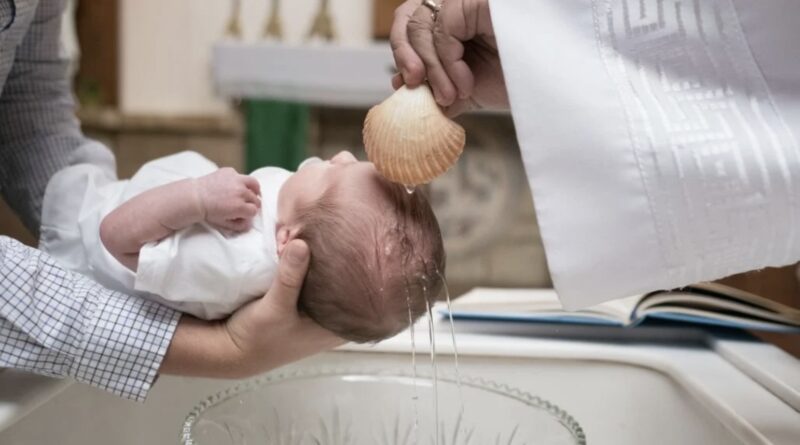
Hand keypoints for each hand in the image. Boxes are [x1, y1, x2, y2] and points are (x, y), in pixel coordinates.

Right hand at [160, 240, 343, 377]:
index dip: (360, 271)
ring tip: (318, 234)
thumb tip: (302, 243)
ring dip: (318, 260)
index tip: (354, 245)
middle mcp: (332, 319)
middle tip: (336, 233)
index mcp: (337, 328)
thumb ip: (290, 278)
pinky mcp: (300, 302)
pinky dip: (305, 264)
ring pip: (326, 278)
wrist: (230, 349)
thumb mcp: (276, 308)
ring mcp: (316, 311)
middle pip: (344, 283)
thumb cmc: (258, 338)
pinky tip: (301, 244)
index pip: (360, 294)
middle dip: (338, 260)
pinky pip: (309, 278)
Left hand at [196, 168, 260, 231]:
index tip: (245, 213)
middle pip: (255, 199)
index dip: (249, 213)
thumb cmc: (208, 211)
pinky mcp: (230, 171)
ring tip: (249, 193)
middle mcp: (241, 192)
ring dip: (253, 190)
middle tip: (244, 205)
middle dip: (251, 203)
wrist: (195, 197)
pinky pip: (241, 176)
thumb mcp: (224, 223)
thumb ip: (239, 225)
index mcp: (239, 206)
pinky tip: (233, 186)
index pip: (254, 210)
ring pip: (254, 184)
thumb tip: (249, 223)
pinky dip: (239, 181)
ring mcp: (236, 180)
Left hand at [390, 0, 508, 115]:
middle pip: (408, 17)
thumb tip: (401, 88)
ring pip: (422, 25)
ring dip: (432, 69)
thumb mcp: (468, 88)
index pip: (410, 24)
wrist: (551, 85)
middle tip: (415, 86)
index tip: (406, 87)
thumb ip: (437, 87)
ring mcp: (466, 2)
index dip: (402, 53)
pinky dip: (447, 63)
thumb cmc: (516, 81)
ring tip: (451, 96)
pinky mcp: (474, 1)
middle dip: (405, 55)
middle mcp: (457, 7)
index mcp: (453, 23)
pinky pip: (444, 29)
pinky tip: (465, 84)